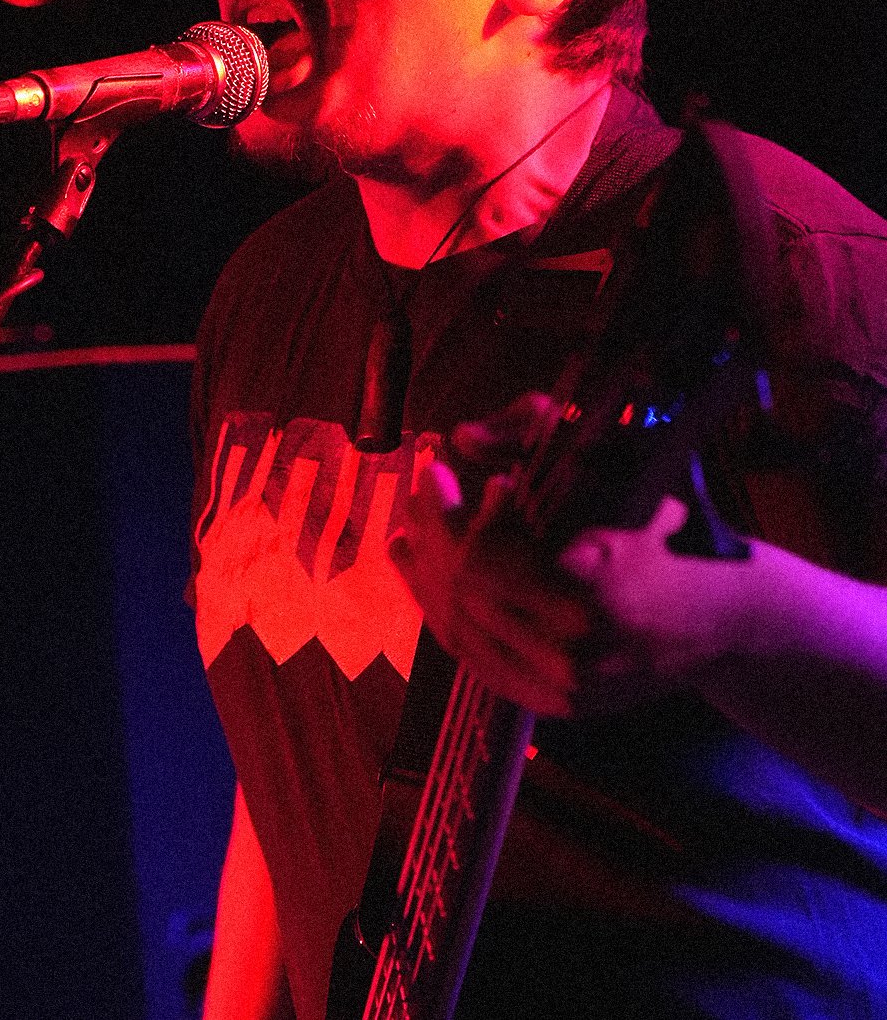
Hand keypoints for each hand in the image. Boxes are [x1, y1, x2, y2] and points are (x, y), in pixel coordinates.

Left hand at [388, 395, 748, 716]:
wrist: (727, 621)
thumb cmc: (672, 532)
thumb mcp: (625, 461)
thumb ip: (541, 430)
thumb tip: (466, 436)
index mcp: (599, 584)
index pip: (486, 558)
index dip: (456, 516)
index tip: (449, 472)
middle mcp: (578, 647)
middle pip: (466, 592)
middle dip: (434, 532)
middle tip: (426, 485)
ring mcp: (564, 686)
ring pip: (461, 631)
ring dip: (426, 574)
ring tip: (409, 529)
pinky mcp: (555, 707)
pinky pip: (476, 661)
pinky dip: (441, 614)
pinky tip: (423, 578)